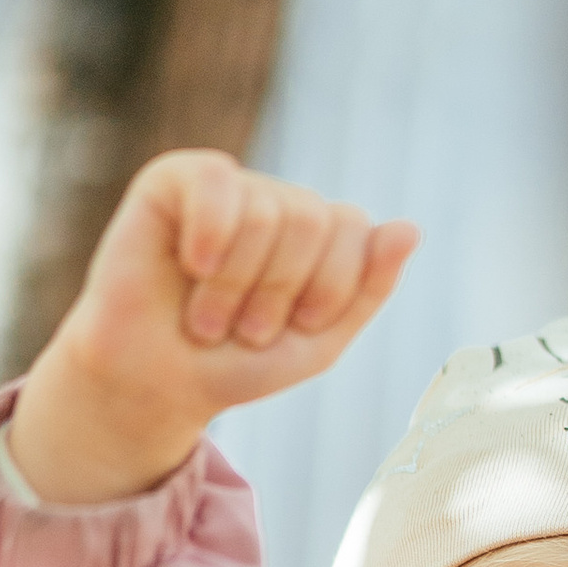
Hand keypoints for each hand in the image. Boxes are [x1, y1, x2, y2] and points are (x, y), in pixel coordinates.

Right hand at [8, 154, 418, 504]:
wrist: (156, 386)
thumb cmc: (234, 364)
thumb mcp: (317, 343)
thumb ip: (368, 289)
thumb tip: (411, 228)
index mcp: (317, 234)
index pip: (355, 230)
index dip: (326, 290)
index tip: (292, 330)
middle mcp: (276, 200)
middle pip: (311, 219)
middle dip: (278, 292)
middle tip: (241, 329)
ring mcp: (227, 187)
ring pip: (264, 212)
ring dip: (234, 287)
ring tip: (204, 318)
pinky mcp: (173, 180)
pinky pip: (214, 181)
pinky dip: (210, 233)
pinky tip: (192, 265)